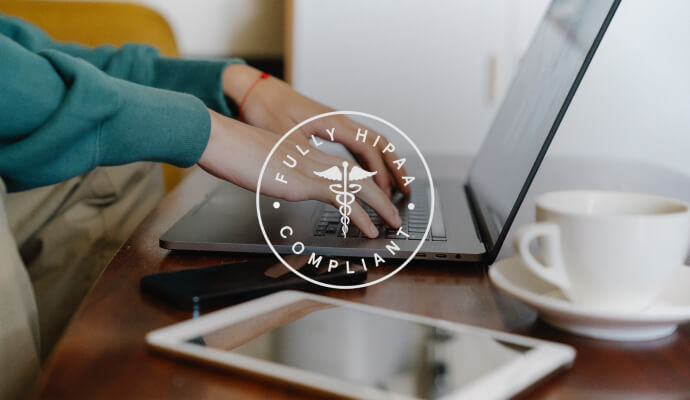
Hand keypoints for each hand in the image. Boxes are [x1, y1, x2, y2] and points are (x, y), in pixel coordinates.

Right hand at [197, 109, 401, 237]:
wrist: (216, 137)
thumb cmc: (231, 151)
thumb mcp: (260, 163)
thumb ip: (276, 171)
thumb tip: (281, 182)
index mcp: (303, 153)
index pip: (343, 166)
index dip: (362, 182)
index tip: (374, 197)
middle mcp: (312, 158)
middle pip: (358, 174)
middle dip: (380, 193)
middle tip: (393, 212)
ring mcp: (309, 167)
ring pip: (358, 185)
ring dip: (380, 204)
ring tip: (392, 222)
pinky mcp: (302, 181)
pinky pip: (341, 199)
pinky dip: (360, 216)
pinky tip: (368, 229)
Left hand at [222, 64, 409, 196]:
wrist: (255, 88)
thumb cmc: (265, 107)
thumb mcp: (282, 134)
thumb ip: (305, 153)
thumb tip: (322, 175)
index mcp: (332, 122)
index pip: (367, 149)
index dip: (378, 174)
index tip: (384, 195)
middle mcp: (339, 120)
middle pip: (380, 144)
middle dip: (395, 169)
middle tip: (405, 192)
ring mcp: (336, 122)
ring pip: (372, 143)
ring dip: (386, 165)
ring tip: (395, 186)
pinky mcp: (329, 126)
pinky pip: (360, 143)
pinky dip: (371, 160)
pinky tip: (370, 173)